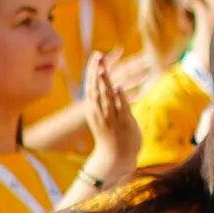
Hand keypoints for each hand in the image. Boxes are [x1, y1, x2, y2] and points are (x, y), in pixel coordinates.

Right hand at [80, 51, 139, 189]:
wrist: (114, 157)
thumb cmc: (111, 137)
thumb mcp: (105, 118)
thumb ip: (106, 103)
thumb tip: (110, 89)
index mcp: (94, 109)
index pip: (91, 84)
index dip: (93, 70)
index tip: (96, 56)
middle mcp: (99, 112)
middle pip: (95, 88)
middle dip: (96, 71)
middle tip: (97, 56)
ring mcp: (110, 117)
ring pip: (105, 97)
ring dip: (104, 83)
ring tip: (103, 69)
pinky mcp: (122, 123)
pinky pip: (120, 108)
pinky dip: (119, 97)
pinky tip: (118, 87)